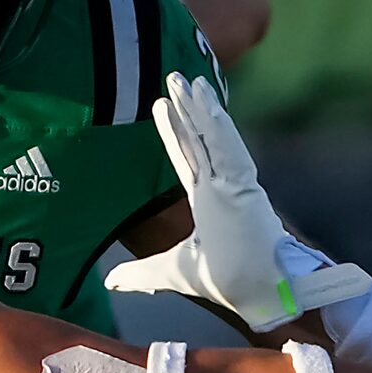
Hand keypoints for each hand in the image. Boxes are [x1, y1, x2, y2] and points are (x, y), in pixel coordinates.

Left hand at [103, 74, 369, 329]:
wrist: (261, 296)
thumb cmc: (230, 283)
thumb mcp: (172, 271)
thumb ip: (141, 273)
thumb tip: (110, 281)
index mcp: (208, 202)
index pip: (187, 158)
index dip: (175, 131)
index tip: (161, 104)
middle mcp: (221, 188)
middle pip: (200, 139)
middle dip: (187, 109)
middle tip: (174, 77)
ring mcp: (234, 185)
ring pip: (215, 137)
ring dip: (202, 108)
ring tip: (189, 81)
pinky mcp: (246, 187)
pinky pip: (230, 150)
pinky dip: (219, 125)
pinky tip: (207, 103)